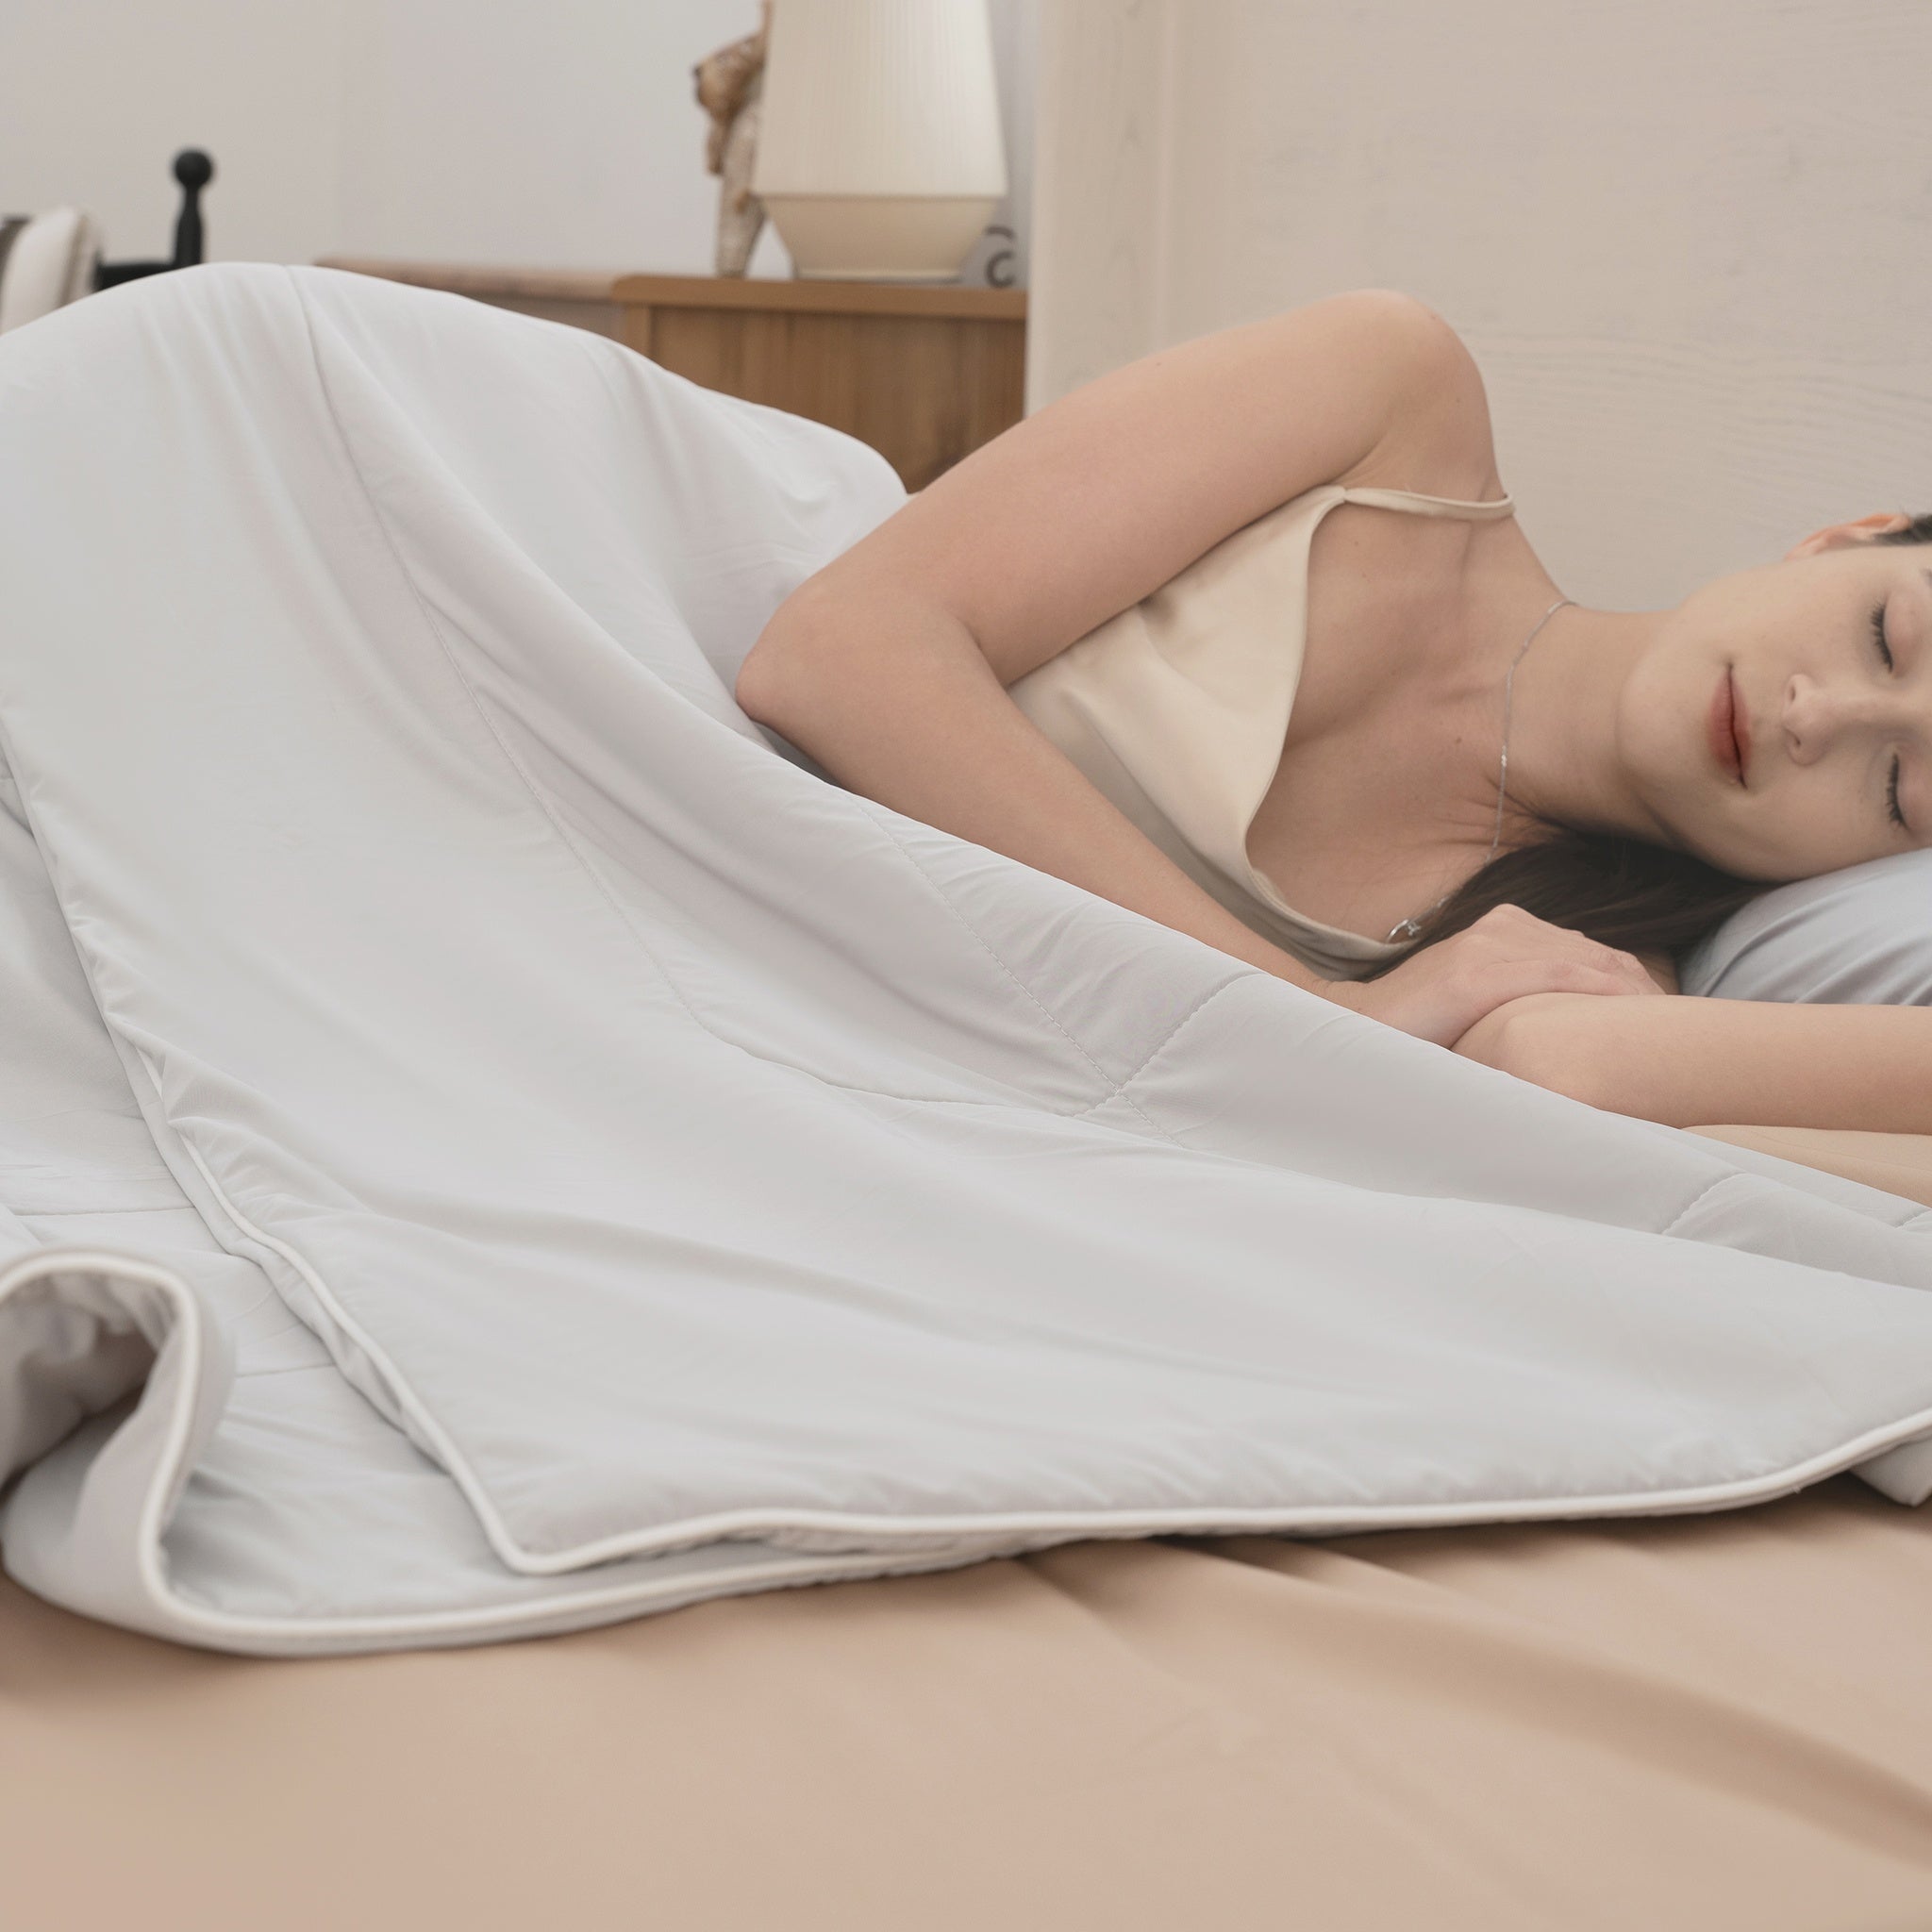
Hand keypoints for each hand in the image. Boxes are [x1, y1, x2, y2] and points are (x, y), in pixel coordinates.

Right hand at [1321, 903, 1662, 1047]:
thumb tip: (1573, 1038)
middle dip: (1645, 995)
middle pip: (1601, 957)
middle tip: (1686, 1036)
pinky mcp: (1480, 970)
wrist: (1352, 1030)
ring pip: (1592, 964)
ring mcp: (1492, 943)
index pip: (1590, 955)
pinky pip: (1564, 975)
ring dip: (1638, 998)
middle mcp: (1504, 925)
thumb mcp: (1479, 1007)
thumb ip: (1520, 1003)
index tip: (1664, 1028)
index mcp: (1504, 929)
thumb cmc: (1417, 1032)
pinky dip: (1607, 994)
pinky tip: (1640, 1016)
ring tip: (1675, 1034)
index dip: (1633, 989)